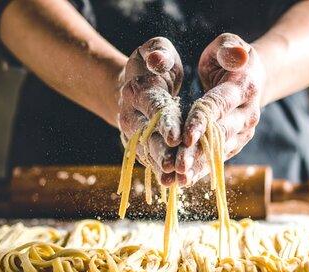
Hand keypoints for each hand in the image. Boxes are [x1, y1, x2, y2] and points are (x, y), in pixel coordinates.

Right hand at [119, 37, 183, 185]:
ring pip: (148, 153)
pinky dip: (163, 172)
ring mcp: (134, 135)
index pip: (154, 107)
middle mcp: (132, 115)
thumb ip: (158, 53)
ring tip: (174, 180)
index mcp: (139, 90)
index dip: (165, 122)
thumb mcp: (155, 50)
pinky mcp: (140, 147)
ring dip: (162, 167)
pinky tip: (175, 183)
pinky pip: (151, 161)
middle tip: (174, 165)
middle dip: (162, 151)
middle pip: (148, 136)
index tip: (176, 136)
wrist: (132, 86)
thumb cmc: (153, 64)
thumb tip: (158, 60)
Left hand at [175, 33, 265, 186]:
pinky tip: (183, 182)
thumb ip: (230, 49)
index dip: (202, 121)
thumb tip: (238, 54)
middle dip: (197, 151)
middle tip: (177, 165)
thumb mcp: (229, 45)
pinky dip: (200, 171)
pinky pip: (216, 159)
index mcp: (244, 88)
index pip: (220, 105)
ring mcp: (242, 133)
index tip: (185, 135)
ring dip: (198, 166)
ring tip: (178, 179)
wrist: (251, 78)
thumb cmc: (231, 59)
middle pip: (219, 134)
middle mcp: (247, 115)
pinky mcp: (234, 144)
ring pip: (217, 152)